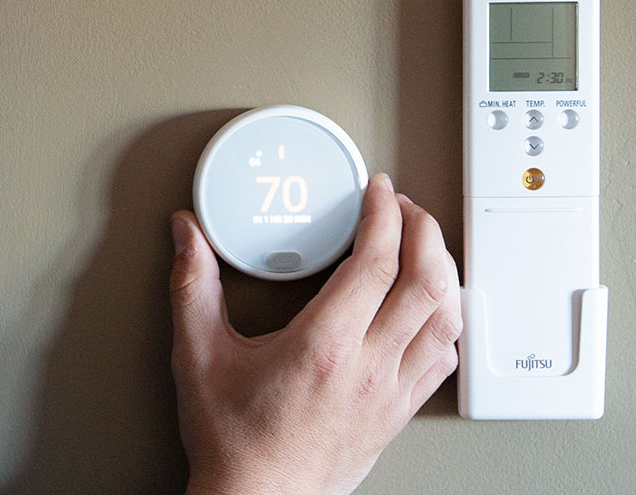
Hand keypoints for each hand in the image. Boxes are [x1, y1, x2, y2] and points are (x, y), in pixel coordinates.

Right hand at [169, 174, 461, 494]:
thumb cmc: (233, 444)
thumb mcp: (198, 357)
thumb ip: (192, 288)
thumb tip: (188, 238)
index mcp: (324, 347)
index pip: (377, 263)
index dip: (385, 215)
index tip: (378, 192)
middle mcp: (368, 368)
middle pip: (427, 281)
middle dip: (424, 230)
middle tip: (406, 208)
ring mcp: (391, 393)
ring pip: (447, 318)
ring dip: (442, 271)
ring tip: (423, 247)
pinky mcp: (398, 413)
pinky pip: (443, 357)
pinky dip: (445, 320)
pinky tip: (428, 308)